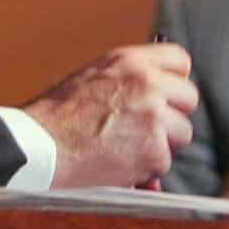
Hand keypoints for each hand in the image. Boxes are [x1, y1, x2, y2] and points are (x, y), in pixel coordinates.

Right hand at [20, 43, 198, 188]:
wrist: (40, 145)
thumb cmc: (57, 115)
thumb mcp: (93, 76)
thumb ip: (128, 77)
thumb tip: (159, 91)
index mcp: (130, 61)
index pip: (179, 59)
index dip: (175, 79)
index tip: (167, 93)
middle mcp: (147, 84)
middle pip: (189, 97)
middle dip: (173, 115)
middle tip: (149, 126)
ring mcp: (154, 118)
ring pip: (183, 133)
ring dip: (162, 144)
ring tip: (129, 146)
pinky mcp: (154, 151)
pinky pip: (165, 162)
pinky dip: (147, 169)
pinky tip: (121, 163)